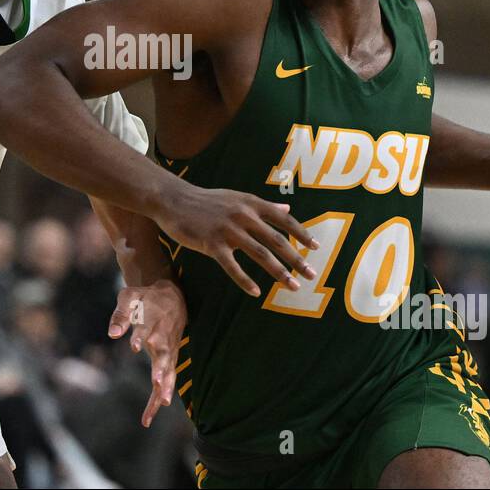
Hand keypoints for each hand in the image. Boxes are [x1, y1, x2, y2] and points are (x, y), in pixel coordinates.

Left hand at [108, 280, 186, 426]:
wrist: (174, 296)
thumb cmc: (147, 298)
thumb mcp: (130, 297)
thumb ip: (121, 314)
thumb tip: (112, 333)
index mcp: (152, 320)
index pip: (146, 329)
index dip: (140, 336)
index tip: (134, 345)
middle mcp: (163, 337)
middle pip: (164, 353)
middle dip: (161, 367)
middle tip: (157, 380)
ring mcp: (169, 349)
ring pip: (170, 370)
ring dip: (167, 385)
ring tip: (163, 402)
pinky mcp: (171, 358)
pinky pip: (168, 378)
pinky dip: (162, 394)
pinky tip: (153, 412)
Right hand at [154, 184, 318, 296]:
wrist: (174, 200)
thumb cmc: (207, 201)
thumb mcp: (237, 198)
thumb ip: (262, 206)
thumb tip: (287, 209)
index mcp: (251, 203)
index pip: (284, 220)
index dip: (302, 234)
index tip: (316, 248)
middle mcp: (244, 215)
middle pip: (276, 240)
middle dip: (296, 259)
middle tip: (311, 274)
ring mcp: (228, 230)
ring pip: (260, 254)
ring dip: (279, 272)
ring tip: (292, 286)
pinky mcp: (211, 243)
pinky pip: (232, 266)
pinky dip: (245, 280)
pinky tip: (256, 292)